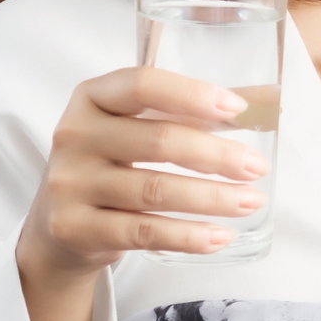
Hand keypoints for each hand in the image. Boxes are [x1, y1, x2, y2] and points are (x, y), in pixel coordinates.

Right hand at [17, 67, 267, 282]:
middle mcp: (74, 136)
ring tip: (251, 201)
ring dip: (213, 198)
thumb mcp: (133, 128)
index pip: (142, 85)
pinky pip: (143, 232)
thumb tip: (262, 101)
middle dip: (217, 155)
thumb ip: (186, 112)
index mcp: (91, 98)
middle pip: (158, 141)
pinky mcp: (74, 228)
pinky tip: (220, 236)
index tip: (237, 108)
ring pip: (155, 190)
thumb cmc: (111, 163)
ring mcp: (69, 184)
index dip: (192, 95)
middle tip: (257, 167)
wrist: (57, 225)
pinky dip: (188, 236)